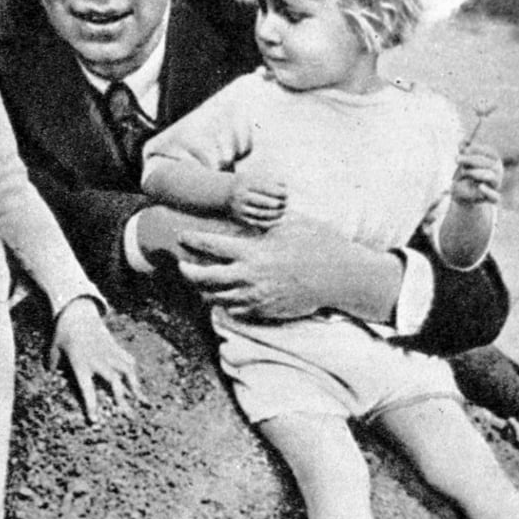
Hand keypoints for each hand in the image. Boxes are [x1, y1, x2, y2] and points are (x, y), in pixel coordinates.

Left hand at [49, 296, 140, 423]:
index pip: (88, 389)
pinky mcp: (115, 346)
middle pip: (114, 383)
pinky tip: (136, 381)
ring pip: (126, 371)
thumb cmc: (64, 331)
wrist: (78, 312)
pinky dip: (133, 371)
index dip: (92, 406)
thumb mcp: (55, 347)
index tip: (96, 420)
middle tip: (127, 416)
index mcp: (81, 364)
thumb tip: (49, 372)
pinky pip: (127, 360)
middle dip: (121, 400)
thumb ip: (53, 361)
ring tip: (140, 400)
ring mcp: (109, 353)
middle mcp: (98, 360)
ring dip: (134, 386)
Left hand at [177, 214, 340, 319]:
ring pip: (215, 298)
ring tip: (199, 282)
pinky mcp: (263, 310)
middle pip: (204, 277)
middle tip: (182, 265)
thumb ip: (264, 220)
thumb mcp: (288, 223)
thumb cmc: (316, 244)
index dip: (192, 241)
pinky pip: (234, 310)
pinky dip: (225, 302)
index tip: (181, 236)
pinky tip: (225, 295)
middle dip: (187, 271)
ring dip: (204, 289)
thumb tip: (251, 207)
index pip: (211, 246)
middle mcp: (249, 276)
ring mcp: (255, 296)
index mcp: (252, 252)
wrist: (337, 277)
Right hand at [229, 172, 286, 228]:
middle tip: (286, 204)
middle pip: (261, 202)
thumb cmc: (244, 183)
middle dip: (276, 204)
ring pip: (259, 214)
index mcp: (244, 183)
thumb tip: (285, 184)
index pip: (263, 188)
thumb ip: (268, 180)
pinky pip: (255, 222)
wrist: (222, 193)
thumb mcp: (252, 177)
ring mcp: (239, 208)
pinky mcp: (239, 218)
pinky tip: (277, 221)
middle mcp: (240, 196)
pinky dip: (267, 223)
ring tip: (283, 212)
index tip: (286, 193)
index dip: (276, 192)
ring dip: (274, 215)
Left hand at [452, 141, 502, 206]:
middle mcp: (497, 172)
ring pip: (491, 177)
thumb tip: (463, 141)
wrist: (463, 195)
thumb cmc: (465, 176)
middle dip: (471, 159)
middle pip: (489, 163)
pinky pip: (496, 197)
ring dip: (475, 173)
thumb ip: (464, 152)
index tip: (463, 149)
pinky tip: (480, 187)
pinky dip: (488, 192)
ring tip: (463, 172)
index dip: (477, 149)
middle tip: (456, 159)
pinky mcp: (492, 199)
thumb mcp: (463, 163)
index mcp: (493, 161)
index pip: (490, 152)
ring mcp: (496, 186)